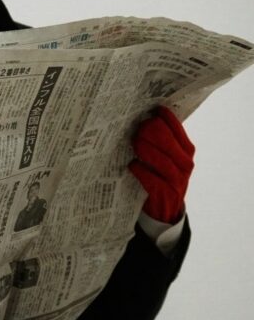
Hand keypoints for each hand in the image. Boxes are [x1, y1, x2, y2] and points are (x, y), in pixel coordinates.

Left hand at [129, 106, 194, 223]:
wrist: (165, 209)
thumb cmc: (162, 177)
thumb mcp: (166, 158)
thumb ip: (160, 142)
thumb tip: (142, 119)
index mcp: (186, 150)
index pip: (177, 129)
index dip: (164, 118)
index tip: (151, 109)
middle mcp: (185, 163)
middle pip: (169, 142)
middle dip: (152, 132)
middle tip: (138, 127)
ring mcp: (177, 179)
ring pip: (163, 160)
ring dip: (146, 150)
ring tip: (134, 143)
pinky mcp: (166, 193)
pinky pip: (153, 180)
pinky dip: (142, 172)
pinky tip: (132, 165)